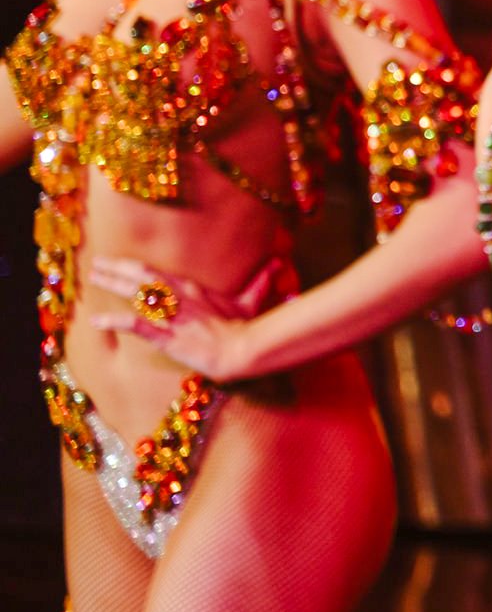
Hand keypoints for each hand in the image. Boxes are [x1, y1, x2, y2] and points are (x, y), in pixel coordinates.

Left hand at [89, 256, 280, 381]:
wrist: (242, 351)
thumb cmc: (245, 328)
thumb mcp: (251, 301)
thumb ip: (260, 281)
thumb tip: (279, 262)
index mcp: (194, 288)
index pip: (156, 272)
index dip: (132, 266)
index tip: (114, 261)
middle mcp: (180, 297)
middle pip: (141, 277)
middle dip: (115, 269)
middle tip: (95, 264)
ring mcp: (172, 316)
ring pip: (136, 294)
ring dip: (112, 285)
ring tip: (93, 279)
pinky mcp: (168, 336)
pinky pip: (137, 325)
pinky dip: (116, 320)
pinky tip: (97, 319)